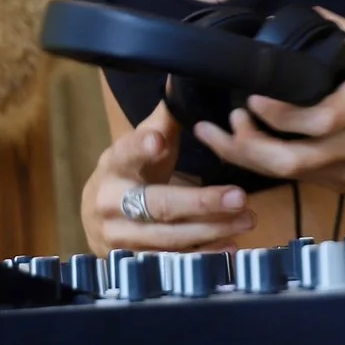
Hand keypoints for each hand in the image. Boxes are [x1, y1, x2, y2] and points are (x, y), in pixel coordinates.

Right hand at [82, 103, 256, 253]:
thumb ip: (162, 123)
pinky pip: (172, 261)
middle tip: (240, 197)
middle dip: (201, 202)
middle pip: (158, 205)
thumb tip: (181, 81)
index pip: (126, 152)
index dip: (141, 147)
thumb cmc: (130, 173)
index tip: (158, 141)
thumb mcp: (139, 146)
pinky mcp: (134, 262)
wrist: (97, 215)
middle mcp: (112, 203)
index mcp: (115, 165)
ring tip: (247, 220)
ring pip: (169, 238)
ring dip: (211, 230)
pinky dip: (203, 256)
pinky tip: (230, 247)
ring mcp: (120, 237)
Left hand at [193, 10, 344, 189]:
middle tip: (215, 127)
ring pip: (289, 176)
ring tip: (222, 138)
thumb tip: (302, 13)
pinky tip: (251, 149)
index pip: (310, 120)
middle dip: (243, 148)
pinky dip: (272, 166)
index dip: (273, 115)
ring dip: (249, 159)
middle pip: (288, 161)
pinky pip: (301, 179)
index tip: (248, 98)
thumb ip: (335, 29)